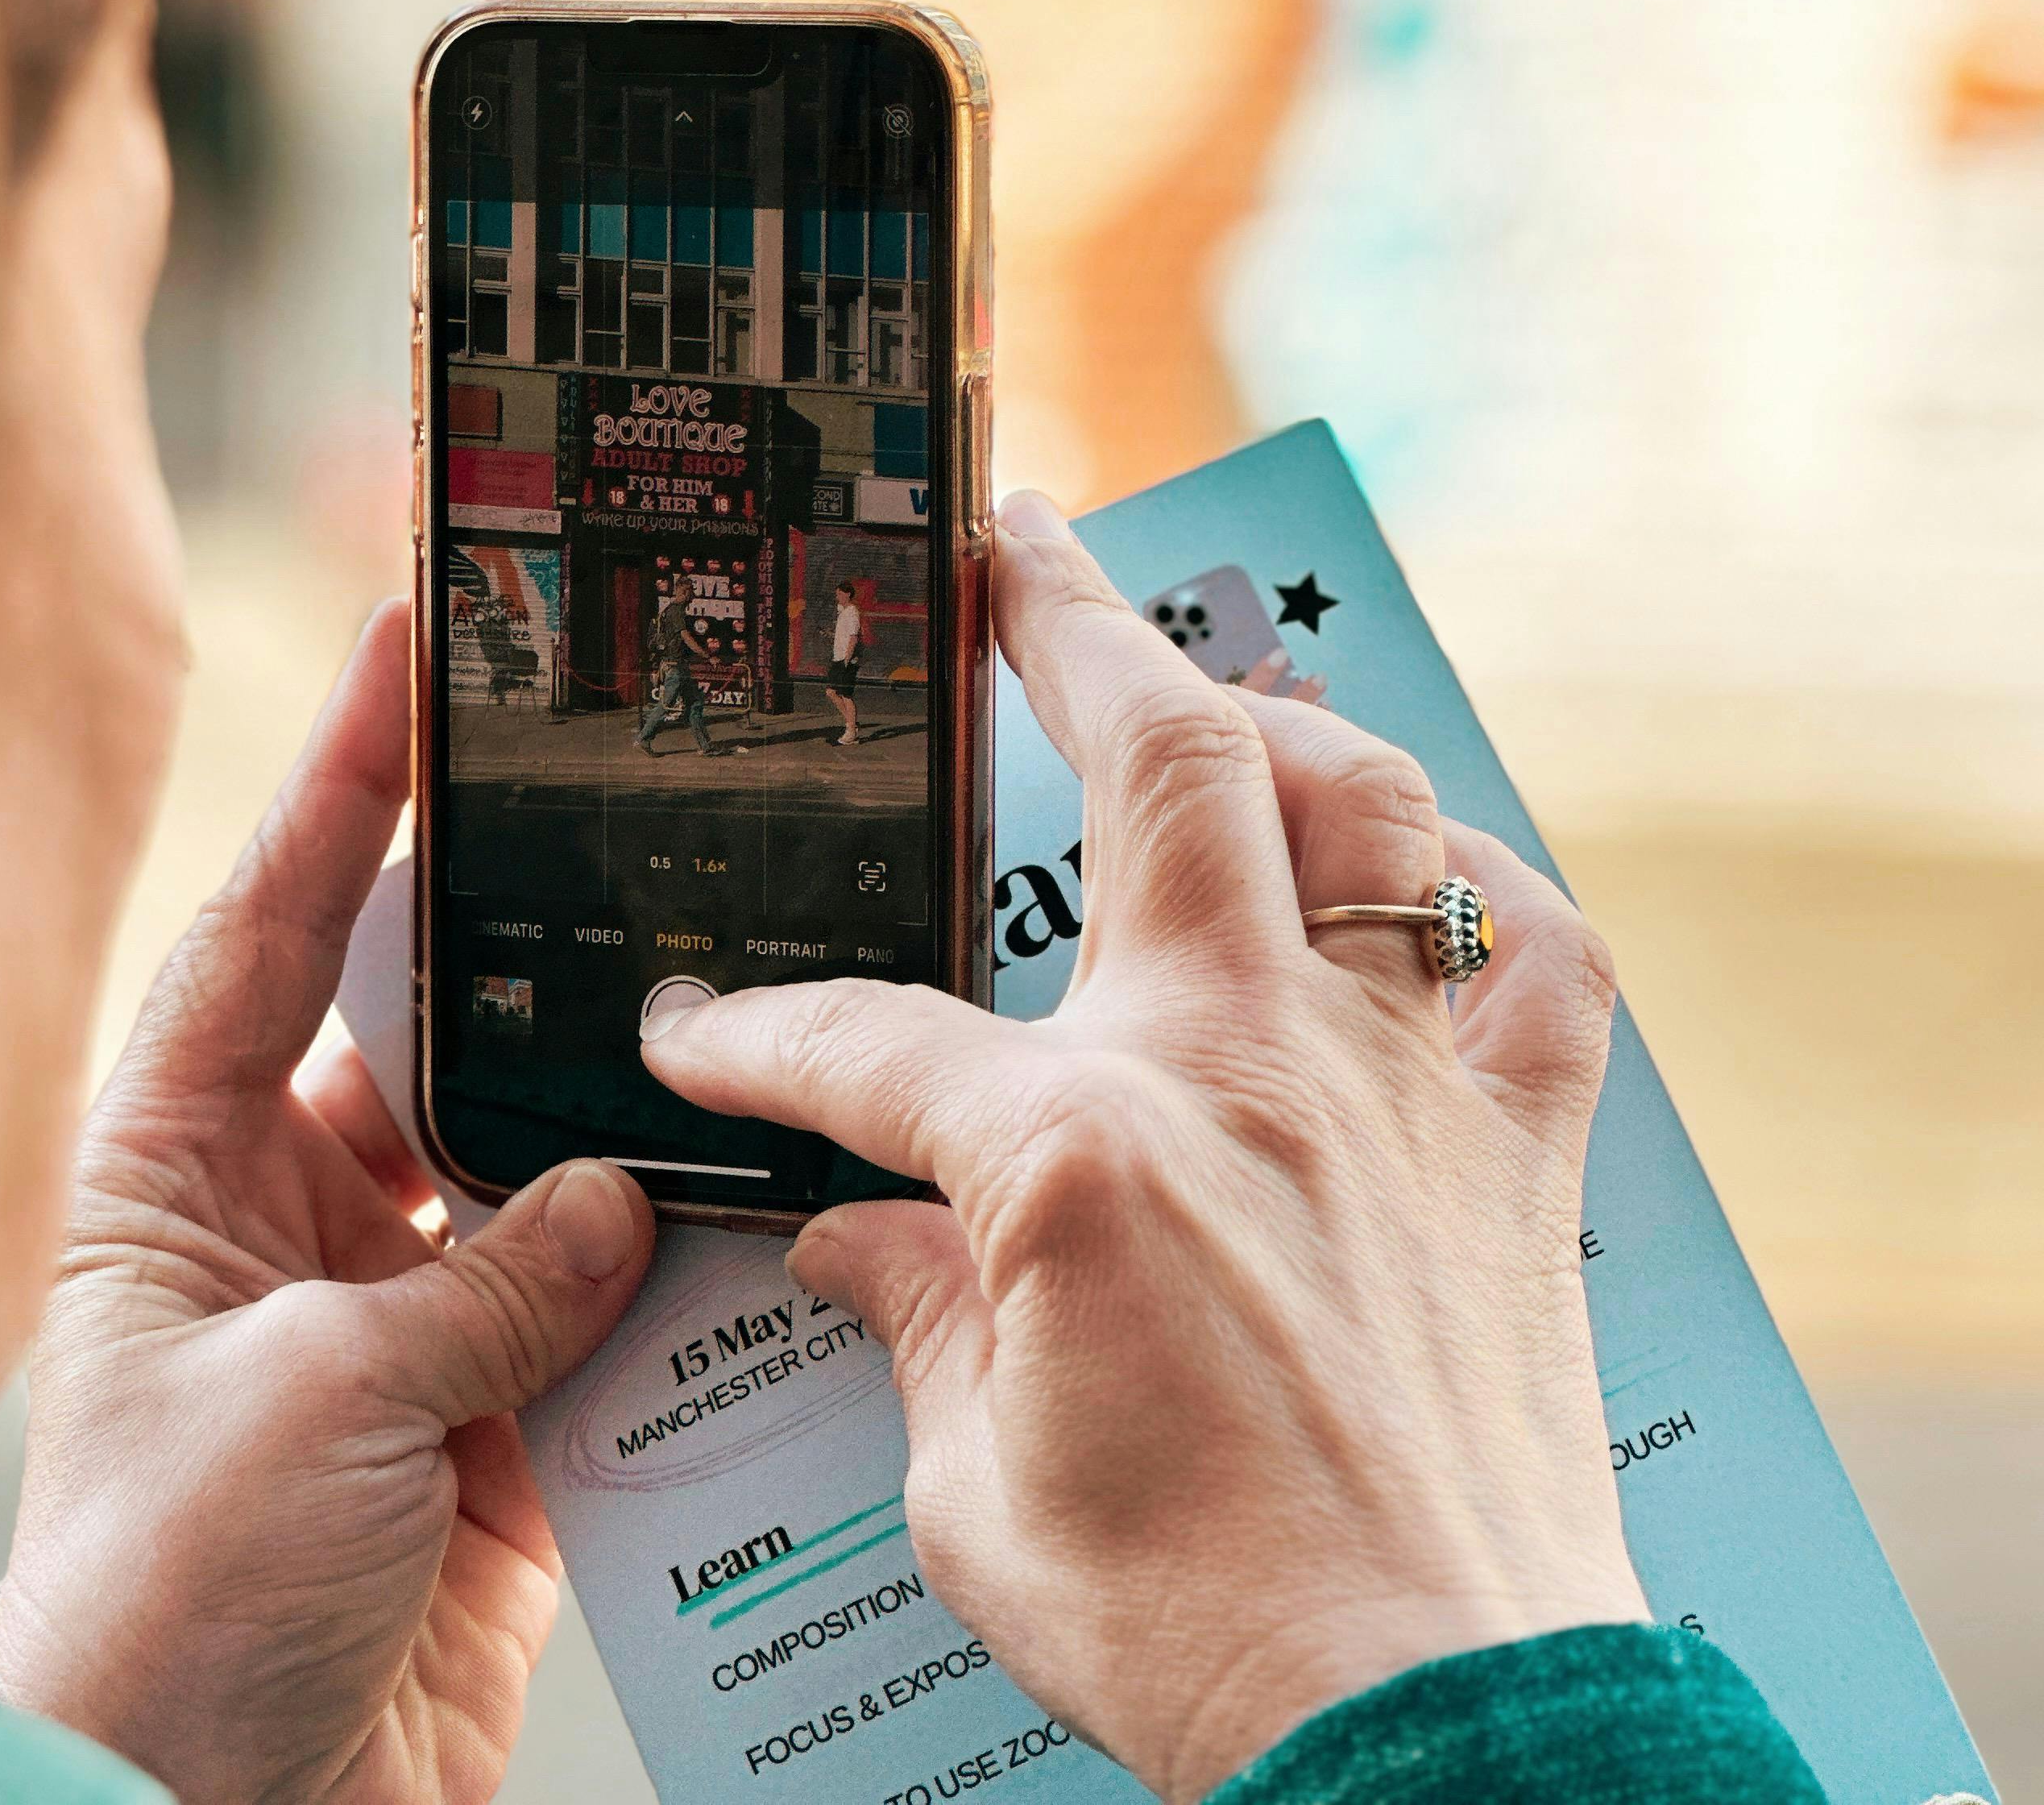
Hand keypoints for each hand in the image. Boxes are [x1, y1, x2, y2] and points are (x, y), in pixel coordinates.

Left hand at [0, 602, 653, 1804]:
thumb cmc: (179, 1610)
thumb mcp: (316, 1406)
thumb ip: (481, 1282)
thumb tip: (610, 1197)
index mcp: (177, 1179)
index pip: (260, 932)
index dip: (332, 787)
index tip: (405, 650)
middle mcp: (289, 1225)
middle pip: (421, 1029)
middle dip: (521, 941)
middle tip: (624, 809)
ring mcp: (400, 1325)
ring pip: (536, 1166)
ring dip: (621, 1119)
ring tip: (728, 1011)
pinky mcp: (494, 1431)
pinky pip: (600, 1310)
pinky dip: (672, 1273)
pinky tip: (751, 1208)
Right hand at [643, 493, 1646, 1804]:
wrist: (1432, 1729)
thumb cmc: (1204, 1630)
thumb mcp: (976, 1489)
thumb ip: (913, 1321)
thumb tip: (852, 1242)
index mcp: (1083, 1156)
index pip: (866, 1038)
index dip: (757, 1032)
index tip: (700, 1034)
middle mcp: (1250, 1067)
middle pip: (1164, 757)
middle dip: (1069, 620)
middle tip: (1015, 548)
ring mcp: (1402, 1088)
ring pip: (1364, 804)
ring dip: (1278, 727)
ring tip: (1209, 703)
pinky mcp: (1518, 1153)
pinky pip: (1535, 956)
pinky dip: (1477, 895)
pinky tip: (1417, 889)